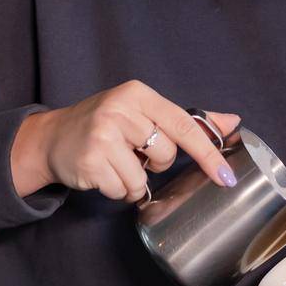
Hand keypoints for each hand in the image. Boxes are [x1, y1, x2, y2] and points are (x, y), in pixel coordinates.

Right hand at [10, 82, 240, 201]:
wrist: (53, 137)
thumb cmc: (106, 124)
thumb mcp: (144, 112)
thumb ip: (188, 120)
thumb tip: (232, 121)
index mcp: (138, 94)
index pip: (184, 125)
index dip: (208, 153)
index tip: (225, 176)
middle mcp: (119, 110)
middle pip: (165, 155)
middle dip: (156, 164)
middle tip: (135, 153)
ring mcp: (102, 136)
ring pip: (143, 179)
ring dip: (135, 181)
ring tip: (116, 164)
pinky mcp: (89, 162)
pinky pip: (122, 191)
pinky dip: (118, 190)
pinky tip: (104, 174)